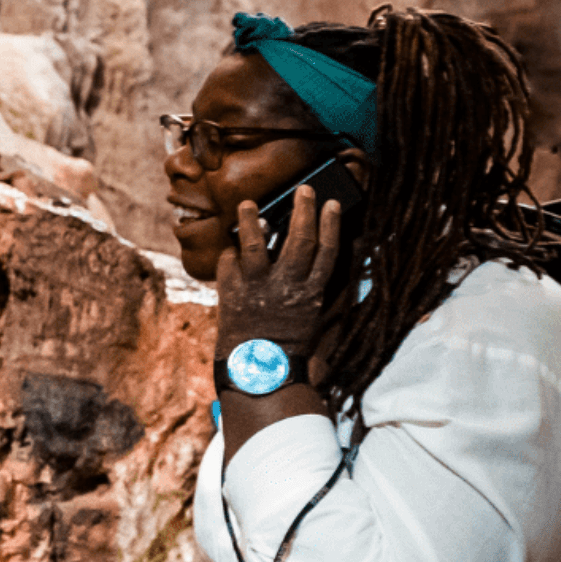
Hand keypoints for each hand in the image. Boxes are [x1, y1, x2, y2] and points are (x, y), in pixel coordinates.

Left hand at [215, 185, 341, 358]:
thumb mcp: (313, 321)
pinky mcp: (232, 293)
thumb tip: (321, 263)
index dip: (330, 226)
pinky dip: (229, 253)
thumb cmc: (289, 349)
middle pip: (298, 241)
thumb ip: (316, 291)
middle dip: (302, 211)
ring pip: (255, 245)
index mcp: (311, 295)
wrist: (258, 372)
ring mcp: (258, 288)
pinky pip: (229, 264)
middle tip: (302, 189)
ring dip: (252, 221)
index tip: (331, 204)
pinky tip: (230, 245)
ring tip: (248, 203)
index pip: (327, 253)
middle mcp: (286, 287)